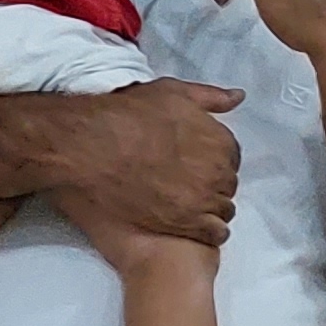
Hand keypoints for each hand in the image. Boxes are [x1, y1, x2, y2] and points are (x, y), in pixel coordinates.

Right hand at [44, 78, 245, 245]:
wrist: (87, 147)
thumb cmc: (126, 115)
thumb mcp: (170, 93)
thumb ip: (208, 97)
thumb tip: (237, 97)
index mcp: (219, 140)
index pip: (230, 158)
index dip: (210, 161)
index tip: (190, 163)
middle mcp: (218, 169)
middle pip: (226, 184)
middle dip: (210, 184)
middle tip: (181, 183)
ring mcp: (204, 198)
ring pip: (223, 210)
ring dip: (207, 208)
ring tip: (179, 204)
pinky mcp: (187, 222)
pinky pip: (214, 233)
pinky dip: (205, 230)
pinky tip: (184, 223)